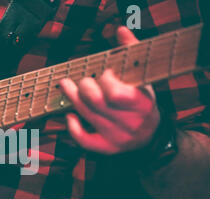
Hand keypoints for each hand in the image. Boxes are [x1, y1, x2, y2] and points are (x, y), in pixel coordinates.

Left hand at [59, 26, 159, 154]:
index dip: (106, 81)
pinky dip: (73, 128)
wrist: (151, 136)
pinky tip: (69, 115)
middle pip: (96, 104)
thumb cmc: (143, 102)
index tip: (105, 73)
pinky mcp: (106, 149)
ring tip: (65, 85)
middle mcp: (130, 124)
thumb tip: (120, 31)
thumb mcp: (144, 79)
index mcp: (142, 105)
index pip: (116, 94)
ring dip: (72, 99)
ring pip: (88, 117)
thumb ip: (131, 54)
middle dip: (84, 87)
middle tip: (79, 80)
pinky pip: (84, 140)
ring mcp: (117, 138)